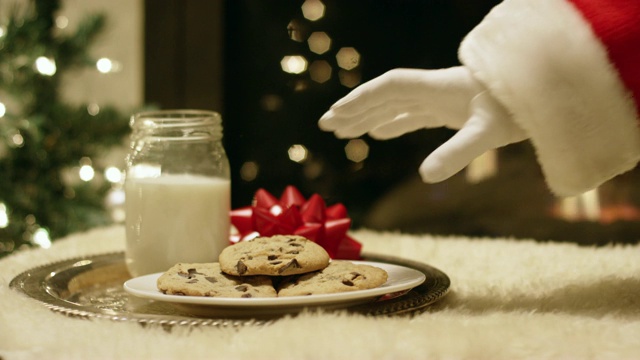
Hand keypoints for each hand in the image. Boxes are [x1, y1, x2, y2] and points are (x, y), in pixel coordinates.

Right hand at [318, 66, 527, 182]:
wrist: (545, 96)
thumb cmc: (519, 109)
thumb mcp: (489, 133)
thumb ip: (458, 152)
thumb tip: (425, 177)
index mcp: (437, 89)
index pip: (390, 88)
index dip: (361, 100)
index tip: (337, 115)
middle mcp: (434, 90)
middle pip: (385, 96)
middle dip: (355, 109)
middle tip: (326, 125)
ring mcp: (441, 99)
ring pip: (395, 105)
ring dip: (368, 116)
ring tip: (343, 131)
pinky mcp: (449, 109)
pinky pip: (412, 114)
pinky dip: (392, 123)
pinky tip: (380, 133)